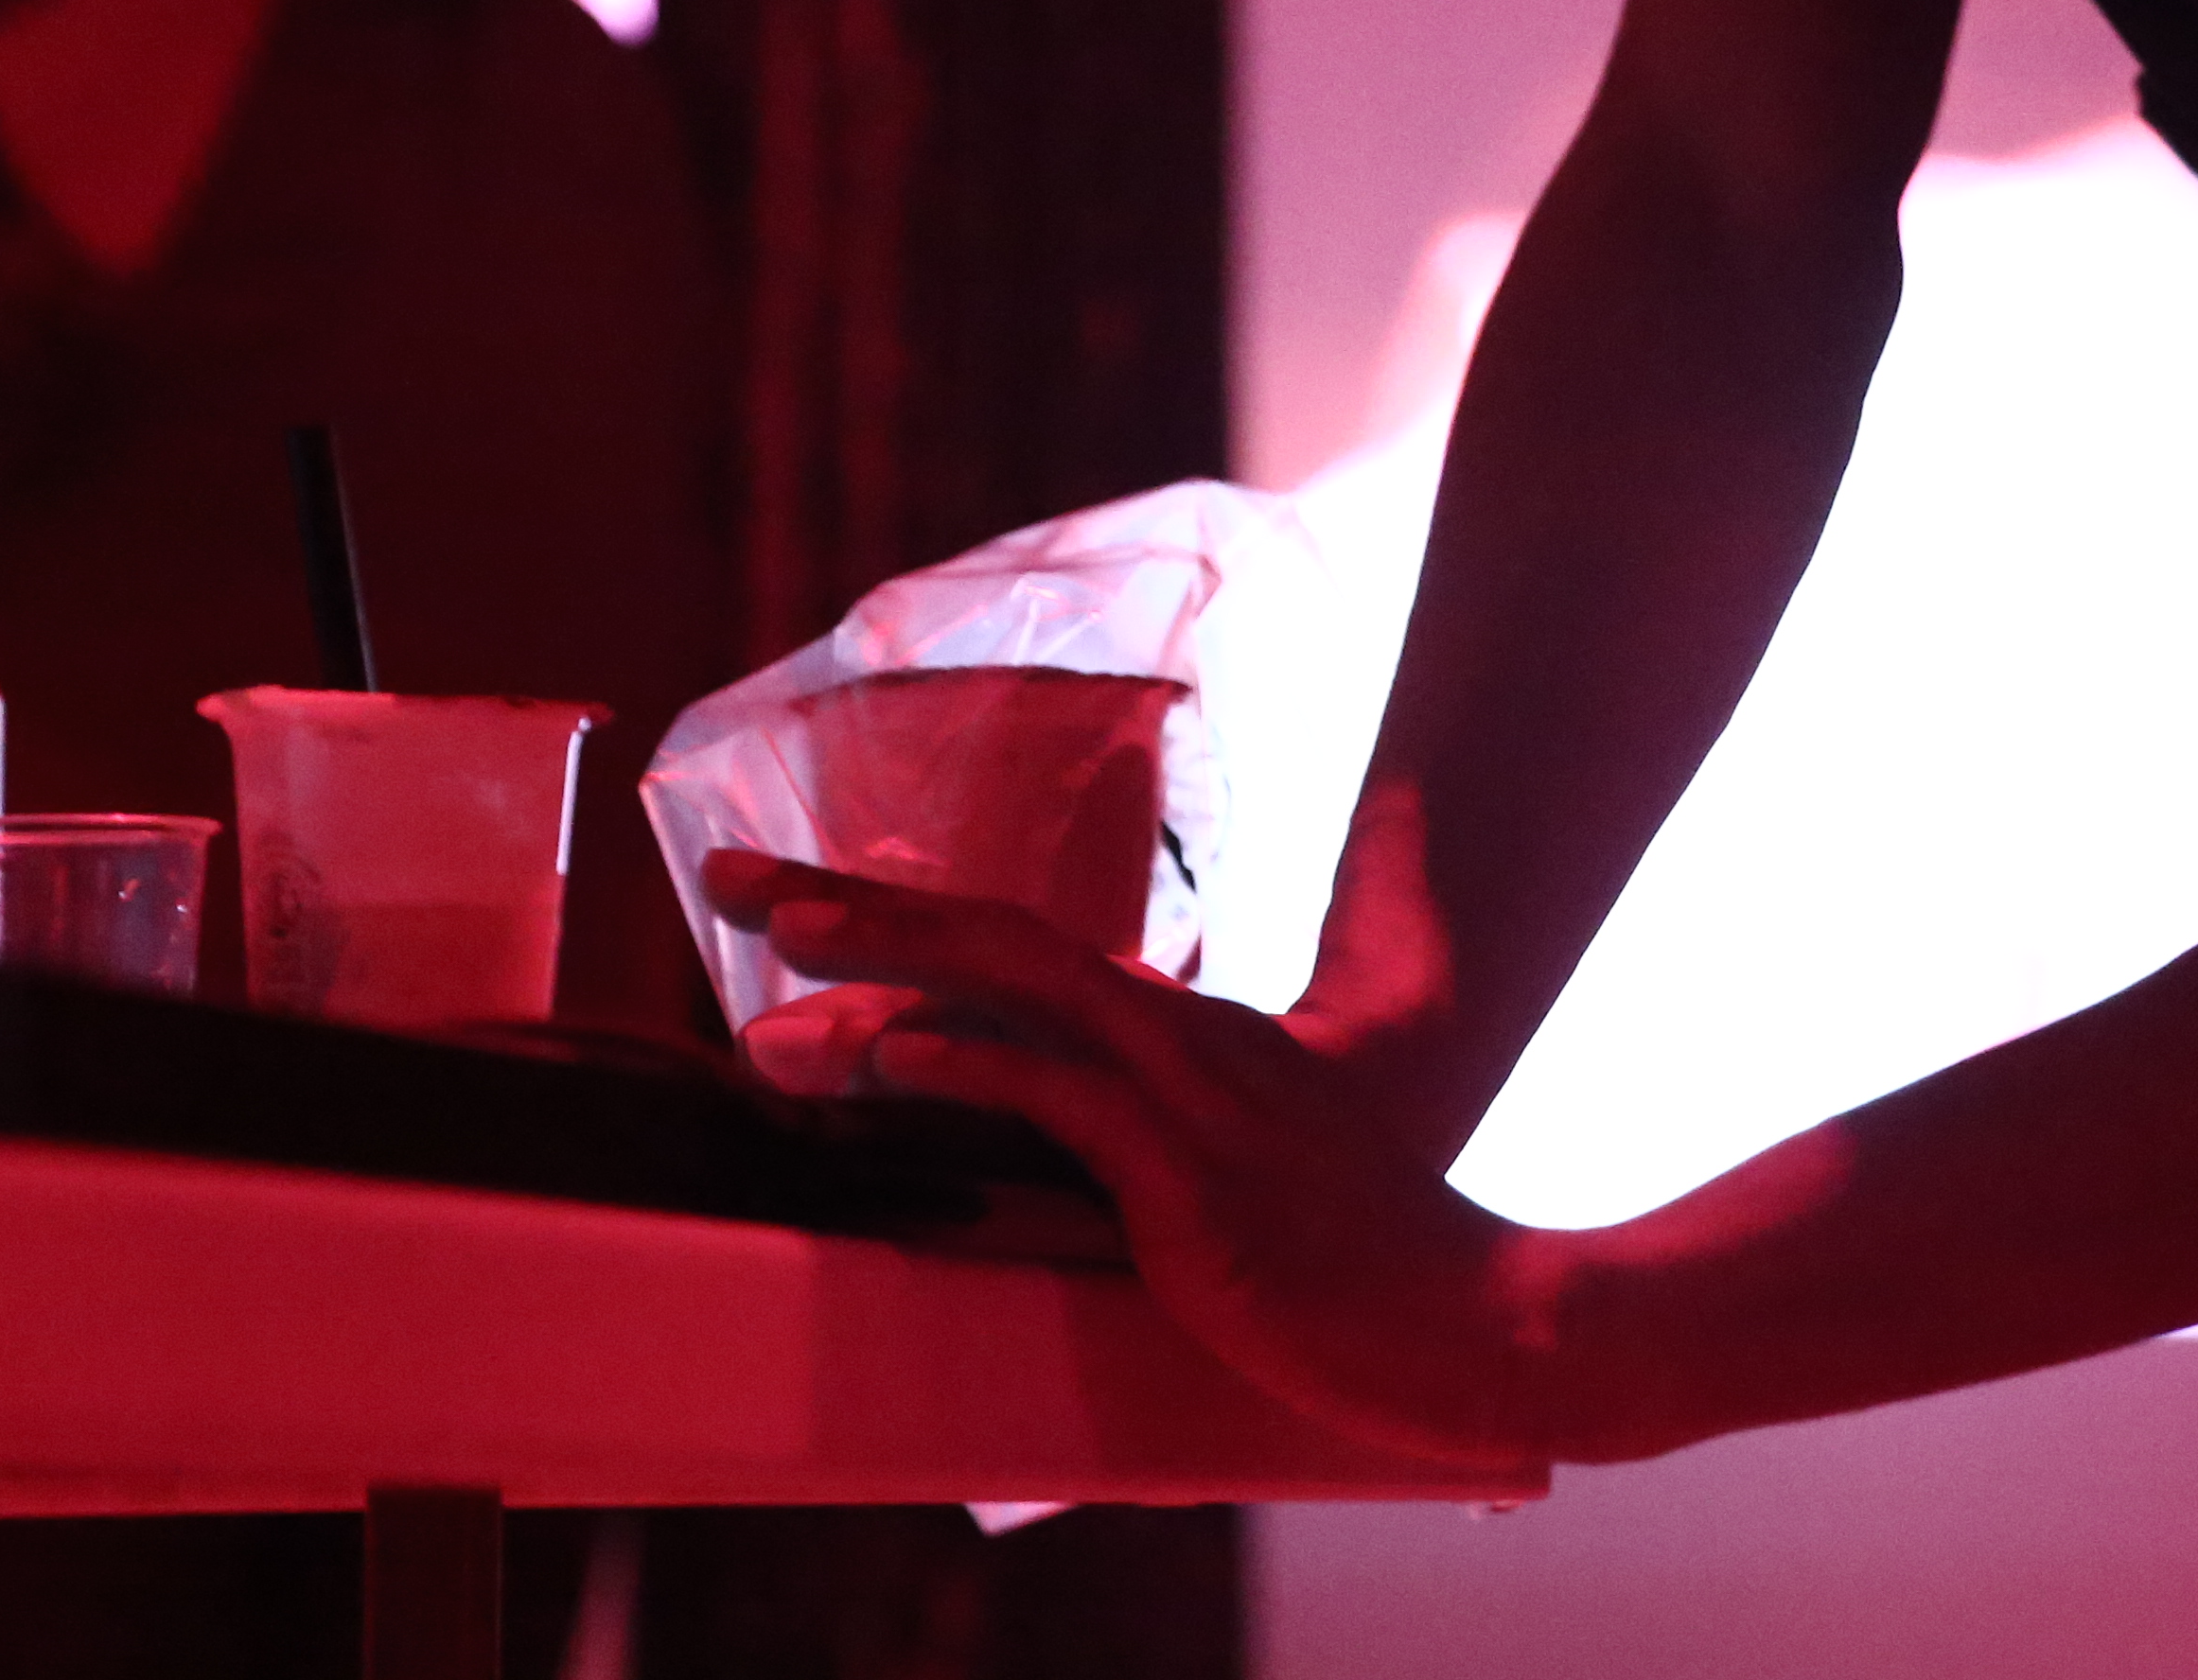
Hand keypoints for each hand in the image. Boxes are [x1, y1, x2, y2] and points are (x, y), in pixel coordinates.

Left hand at [704, 846, 1575, 1471]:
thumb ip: (1128, 1149)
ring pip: (1023, 985)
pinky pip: (1068, 1098)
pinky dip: (978, 1066)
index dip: (898, 911)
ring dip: (894, 955)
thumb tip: (1019, 1136)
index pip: (1014, 948)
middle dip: (857, 899)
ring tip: (783, 934)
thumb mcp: (1228, 1176)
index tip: (787, 896)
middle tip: (730, 876)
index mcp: (1180, 1035)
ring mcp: (1188, 1097)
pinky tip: (900, 1056)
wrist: (1467, 1320)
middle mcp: (1177, 1039)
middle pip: (995, 936)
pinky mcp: (1193, 1174)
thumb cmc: (1350, 1263)